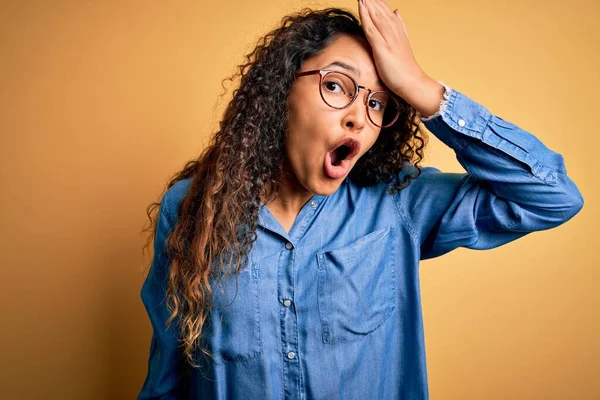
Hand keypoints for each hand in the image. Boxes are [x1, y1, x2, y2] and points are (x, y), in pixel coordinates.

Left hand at [357, 0, 443, 116]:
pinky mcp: (382, 47)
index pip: (384, 9)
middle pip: (379, 9)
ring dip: (369, 2)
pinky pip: (372, 28)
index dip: (377, 0)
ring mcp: (388, 38)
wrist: (411, 81)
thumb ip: (398, 27)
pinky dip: (366, 16)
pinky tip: (361, 6)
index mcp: (397, 28)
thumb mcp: (401, 42)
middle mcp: (393, 30)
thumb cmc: (404, 66)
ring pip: (376, 15)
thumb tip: (396, 11)